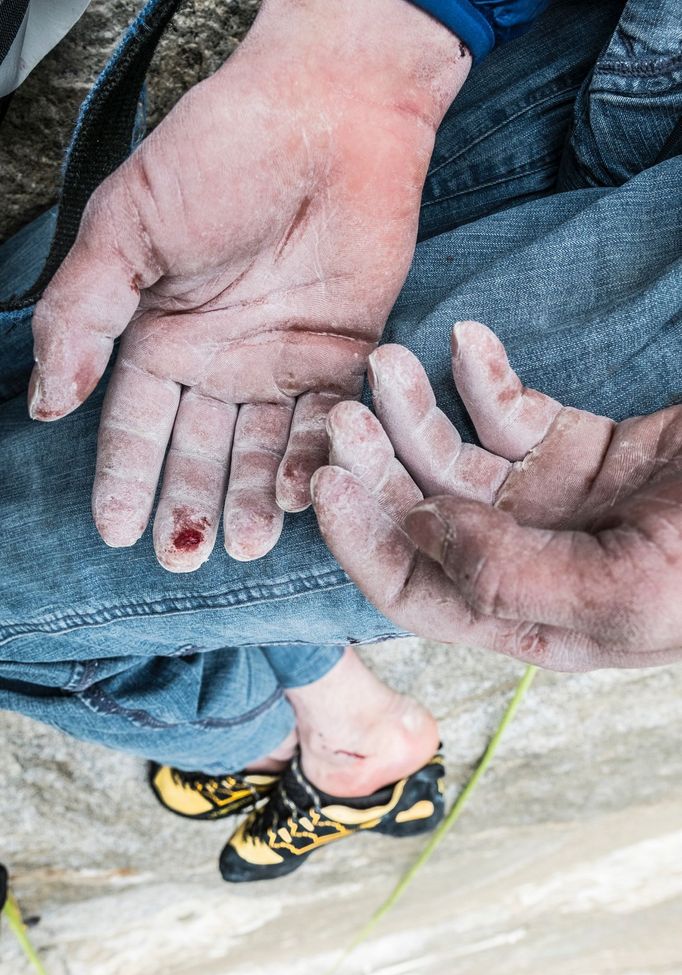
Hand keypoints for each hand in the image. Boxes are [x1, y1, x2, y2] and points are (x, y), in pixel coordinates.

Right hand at [29, 0, 467, 570]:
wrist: (331, 114)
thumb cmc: (222, 154)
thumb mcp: (128, 228)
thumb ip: (85, 312)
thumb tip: (49, 397)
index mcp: (160, 331)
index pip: (136, 422)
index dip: (126, 477)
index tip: (118, 531)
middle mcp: (219, 356)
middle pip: (198, 448)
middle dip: (190, 503)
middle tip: (185, 555)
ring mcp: (283, 359)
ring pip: (263, 448)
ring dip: (253, 498)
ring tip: (246, 545)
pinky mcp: (346, 354)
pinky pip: (328, 423)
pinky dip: (316, 461)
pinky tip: (304, 498)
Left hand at [312, 322, 681, 669]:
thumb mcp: (633, 593)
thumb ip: (517, 579)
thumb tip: (423, 536)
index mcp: (531, 617)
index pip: (417, 590)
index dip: (364, 543)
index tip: (326, 483)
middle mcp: (525, 560)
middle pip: (421, 517)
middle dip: (374, 468)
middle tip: (342, 412)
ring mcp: (545, 500)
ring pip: (451, 457)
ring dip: (412, 412)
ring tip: (388, 364)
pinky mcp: (574, 443)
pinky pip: (509, 409)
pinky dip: (482, 376)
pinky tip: (467, 342)